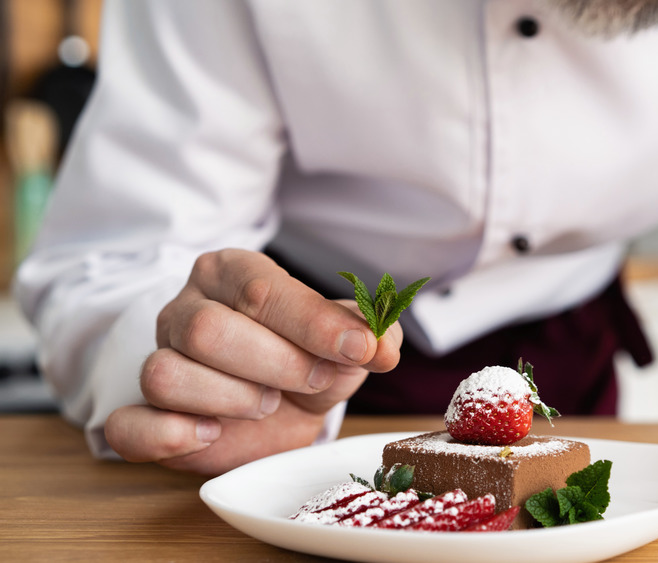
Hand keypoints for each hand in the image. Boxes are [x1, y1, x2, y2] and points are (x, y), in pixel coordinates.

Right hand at [104, 249, 401, 474]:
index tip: (360, 349)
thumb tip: (384, 344)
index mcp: (233, 274)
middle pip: (208, 331)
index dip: (314, 324)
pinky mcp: (141, 415)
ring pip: (165, 375)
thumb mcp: (343, 343)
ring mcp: (158, 358)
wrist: (274, 408)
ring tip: (265, 402)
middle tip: (313, 381)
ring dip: (230, 400)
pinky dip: (168, 436)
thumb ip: (368, 334)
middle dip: (276, 365)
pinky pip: (128, 426)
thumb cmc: (305, 361)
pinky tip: (208, 434)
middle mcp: (187, 309)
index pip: (262, 290)